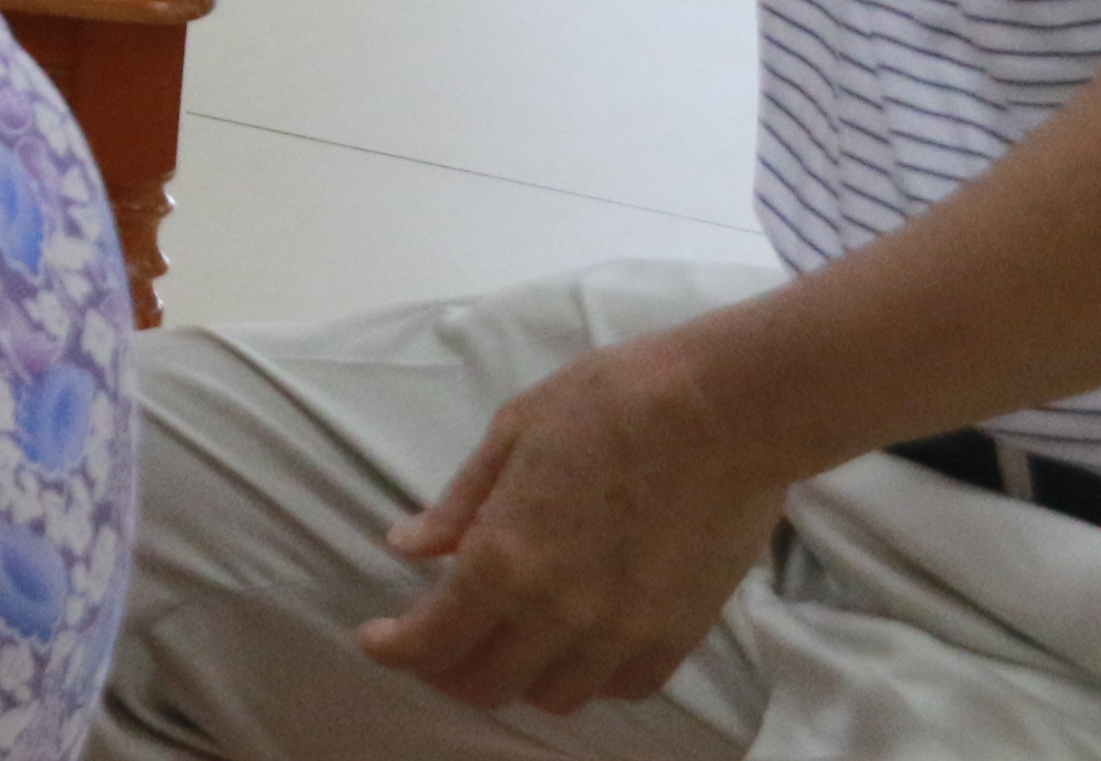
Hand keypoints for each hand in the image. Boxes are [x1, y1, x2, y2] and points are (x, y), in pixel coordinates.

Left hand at [358, 335, 785, 714]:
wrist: (723, 411)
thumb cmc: (608, 403)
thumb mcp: (512, 433)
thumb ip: (459, 503)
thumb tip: (410, 547)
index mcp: (504, 561)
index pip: (432, 641)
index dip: (394, 651)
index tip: (377, 641)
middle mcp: (557, 615)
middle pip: (486, 685)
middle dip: (447, 670)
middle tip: (434, 640)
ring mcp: (622, 633)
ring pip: (554, 697)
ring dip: (518, 677)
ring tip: (505, 640)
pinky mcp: (679, 636)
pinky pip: (622, 686)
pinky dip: (588, 676)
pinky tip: (575, 643)